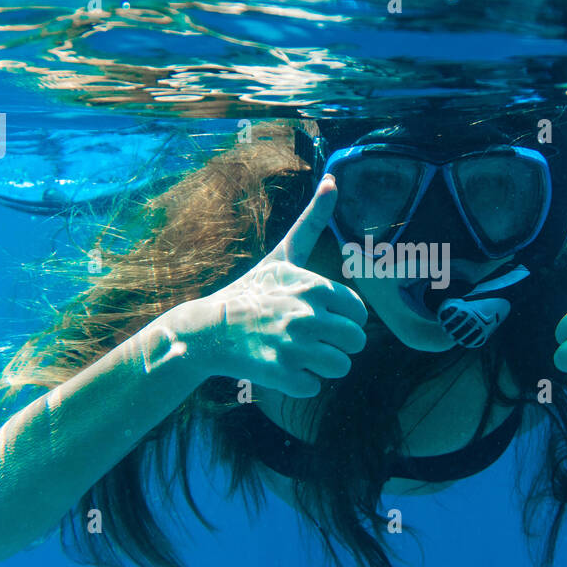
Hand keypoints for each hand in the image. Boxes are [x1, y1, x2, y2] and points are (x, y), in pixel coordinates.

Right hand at [188, 175, 367, 397]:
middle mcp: (307, 316)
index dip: (342, 318)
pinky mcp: (279, 374)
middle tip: (309, 338)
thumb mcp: (283, 254)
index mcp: (315, 287)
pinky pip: (314, 387)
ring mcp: (293, 347)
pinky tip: (279, 366)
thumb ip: (313, 220)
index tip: (319, 316)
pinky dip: (300, 383)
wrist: (207, 329)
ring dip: (322, 365)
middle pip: (356, 343)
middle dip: (337, 344)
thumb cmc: (251, 291)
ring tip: (297, 354)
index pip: (359, 313)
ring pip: (341, 368)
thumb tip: (334, 179)